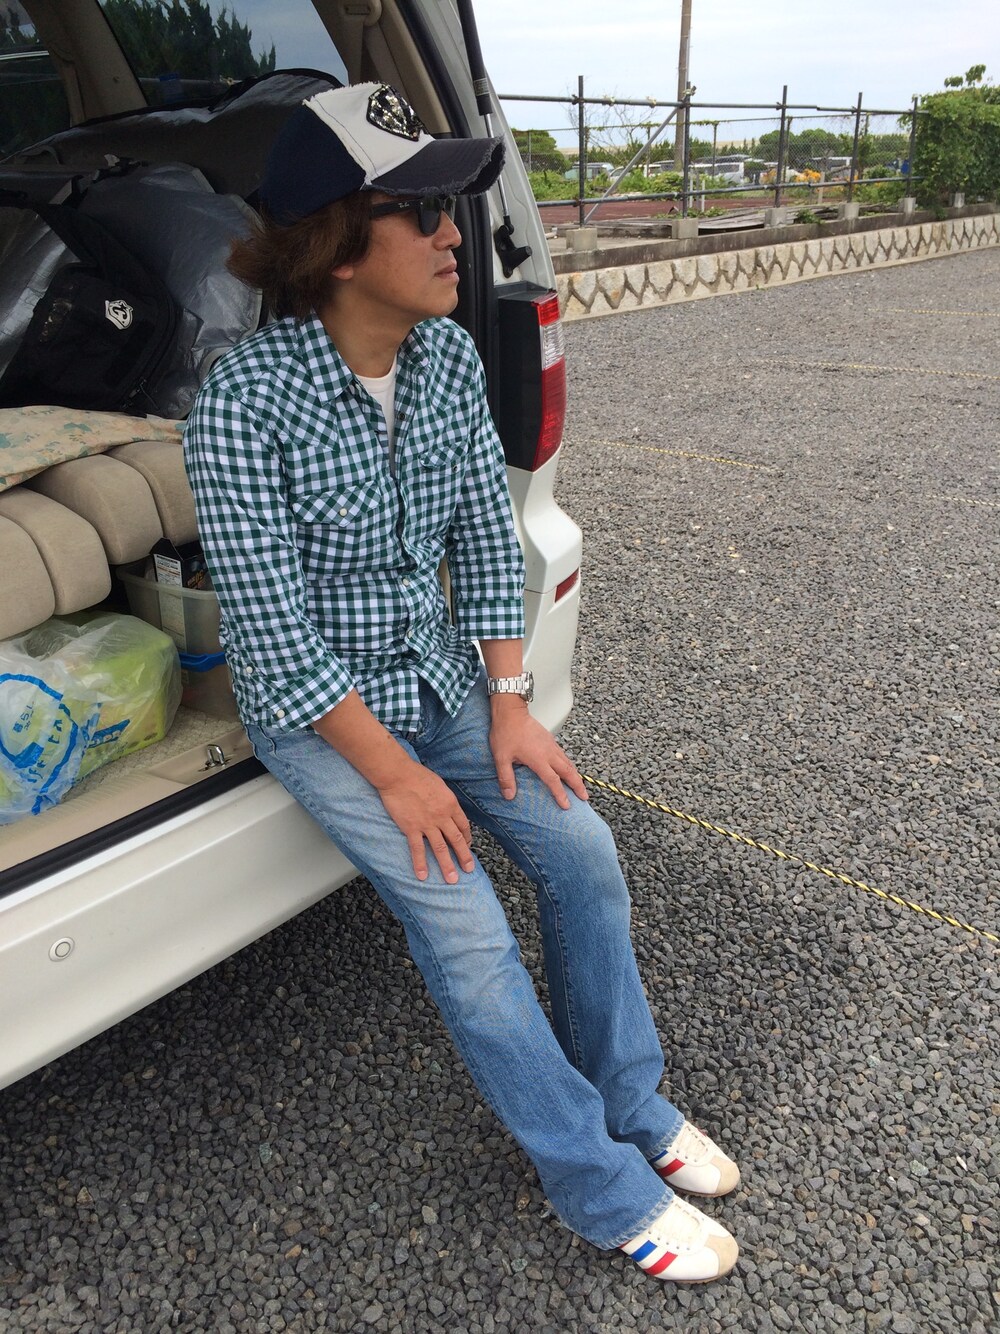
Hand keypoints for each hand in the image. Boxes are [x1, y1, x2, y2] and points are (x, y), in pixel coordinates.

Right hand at [376, 758, 474, 883]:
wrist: (399, 775)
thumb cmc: (417, 775)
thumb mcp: (439, 785)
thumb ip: (444, 799)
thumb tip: (446, 807)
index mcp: (451, 804)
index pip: (463, 825)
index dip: (466, 837)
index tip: (467, 845)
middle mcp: (442, 816)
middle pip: (456, 840)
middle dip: (464, 857)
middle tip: (469, 870)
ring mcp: (427, 824)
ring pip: (440, 848)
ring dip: (447, 865)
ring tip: (452, 880)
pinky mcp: (412, 828)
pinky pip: (418, 849)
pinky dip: (420, 864)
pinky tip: (423, 876)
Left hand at [489, 701, 588, 806]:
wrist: (511, 712)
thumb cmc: (506, 732)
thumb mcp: (501, 757)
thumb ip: (506, 777)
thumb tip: (508, 795)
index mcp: (538, 759)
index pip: (553, 781)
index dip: (560, 794)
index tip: (566, 805)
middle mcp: (549, 753)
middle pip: (569, 772)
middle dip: (578, 786)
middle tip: (584, 797)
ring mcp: (551, 745)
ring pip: (568, 763)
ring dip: (575, 775)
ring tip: (580, 786)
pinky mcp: (550, 739)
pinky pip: (564, 755)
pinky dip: (570, 765)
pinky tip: (568, 768)